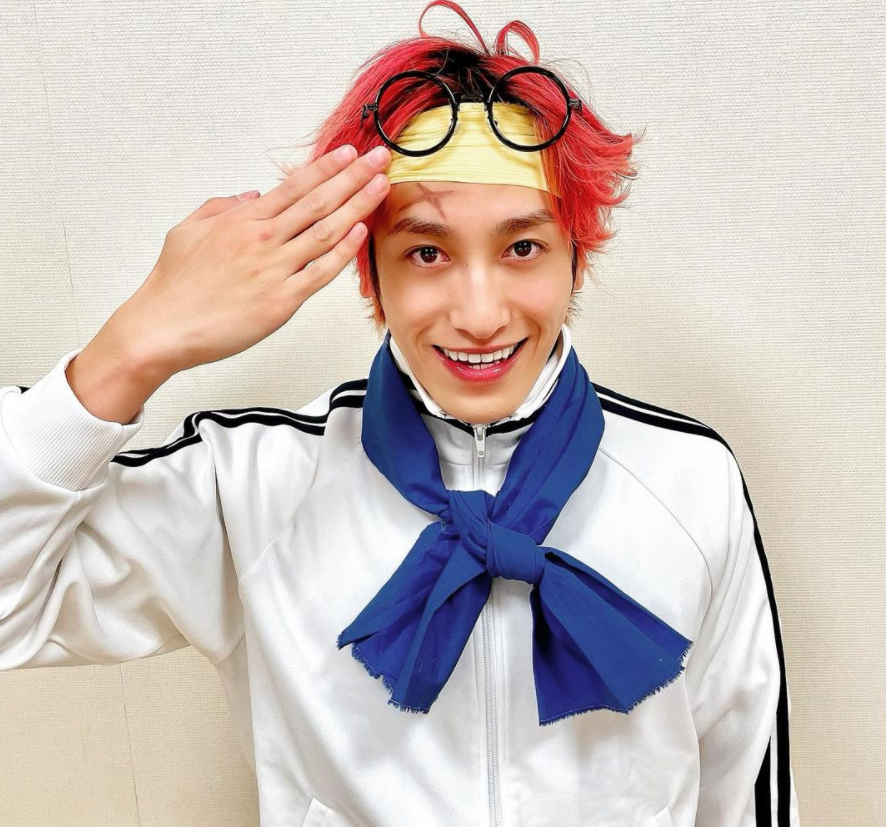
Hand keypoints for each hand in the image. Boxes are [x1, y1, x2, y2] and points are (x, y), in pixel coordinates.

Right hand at [111, 144, 390, 377]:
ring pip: (326, 231)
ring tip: (380, 188)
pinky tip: (360, 233)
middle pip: (318, 201)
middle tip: (379, 159)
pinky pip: (320, 272)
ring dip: (357, 206)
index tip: (349, 153)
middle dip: (353, 176)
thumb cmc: (174, 286)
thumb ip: (221, 207)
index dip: (326, 167)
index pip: (294, 186)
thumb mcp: (188, 230)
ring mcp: (275, 269)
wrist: (163, 327)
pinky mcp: (282, 300)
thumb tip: (252, 194)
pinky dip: (342, 252)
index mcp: (242, 219)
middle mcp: (262, 239)